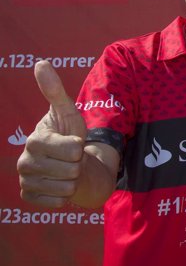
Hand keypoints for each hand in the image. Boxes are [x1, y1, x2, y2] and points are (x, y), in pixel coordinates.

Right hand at [17, 61, 86, 207]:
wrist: (69, 162)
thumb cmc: (70, 134)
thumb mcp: (68, 113)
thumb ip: (55, 91)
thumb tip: (41, 63)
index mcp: (34, 140)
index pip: (73, 150)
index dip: (80, 148)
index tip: (74, 144)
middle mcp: (24, 162)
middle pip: (71, 171)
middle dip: (77, 165)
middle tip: (71, 160)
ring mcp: (25, 181)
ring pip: (66, 188)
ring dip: (73, 181)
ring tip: (66, 171)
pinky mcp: (29, 197)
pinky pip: (58, 202)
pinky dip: (65, 196)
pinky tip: (59, 185)